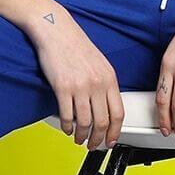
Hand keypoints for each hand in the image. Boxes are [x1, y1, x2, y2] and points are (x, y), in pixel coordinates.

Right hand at [29, 6, 125, 149]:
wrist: (55, 29)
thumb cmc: (74, 45)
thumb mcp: (98, 63)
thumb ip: (104, 84)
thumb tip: (105, 107)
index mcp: (109, 78)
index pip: (118, 113)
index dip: (116, 132)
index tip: (111, 141)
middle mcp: (97, 83)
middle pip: (103, 122)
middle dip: (98, 139)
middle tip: (93, 145)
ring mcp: (80, 86)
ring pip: (85, 122)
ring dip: (81, 136)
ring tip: (78, 139)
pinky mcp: (62, 87)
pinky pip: (67, 115)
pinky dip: (67, 127)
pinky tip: (67, 128)